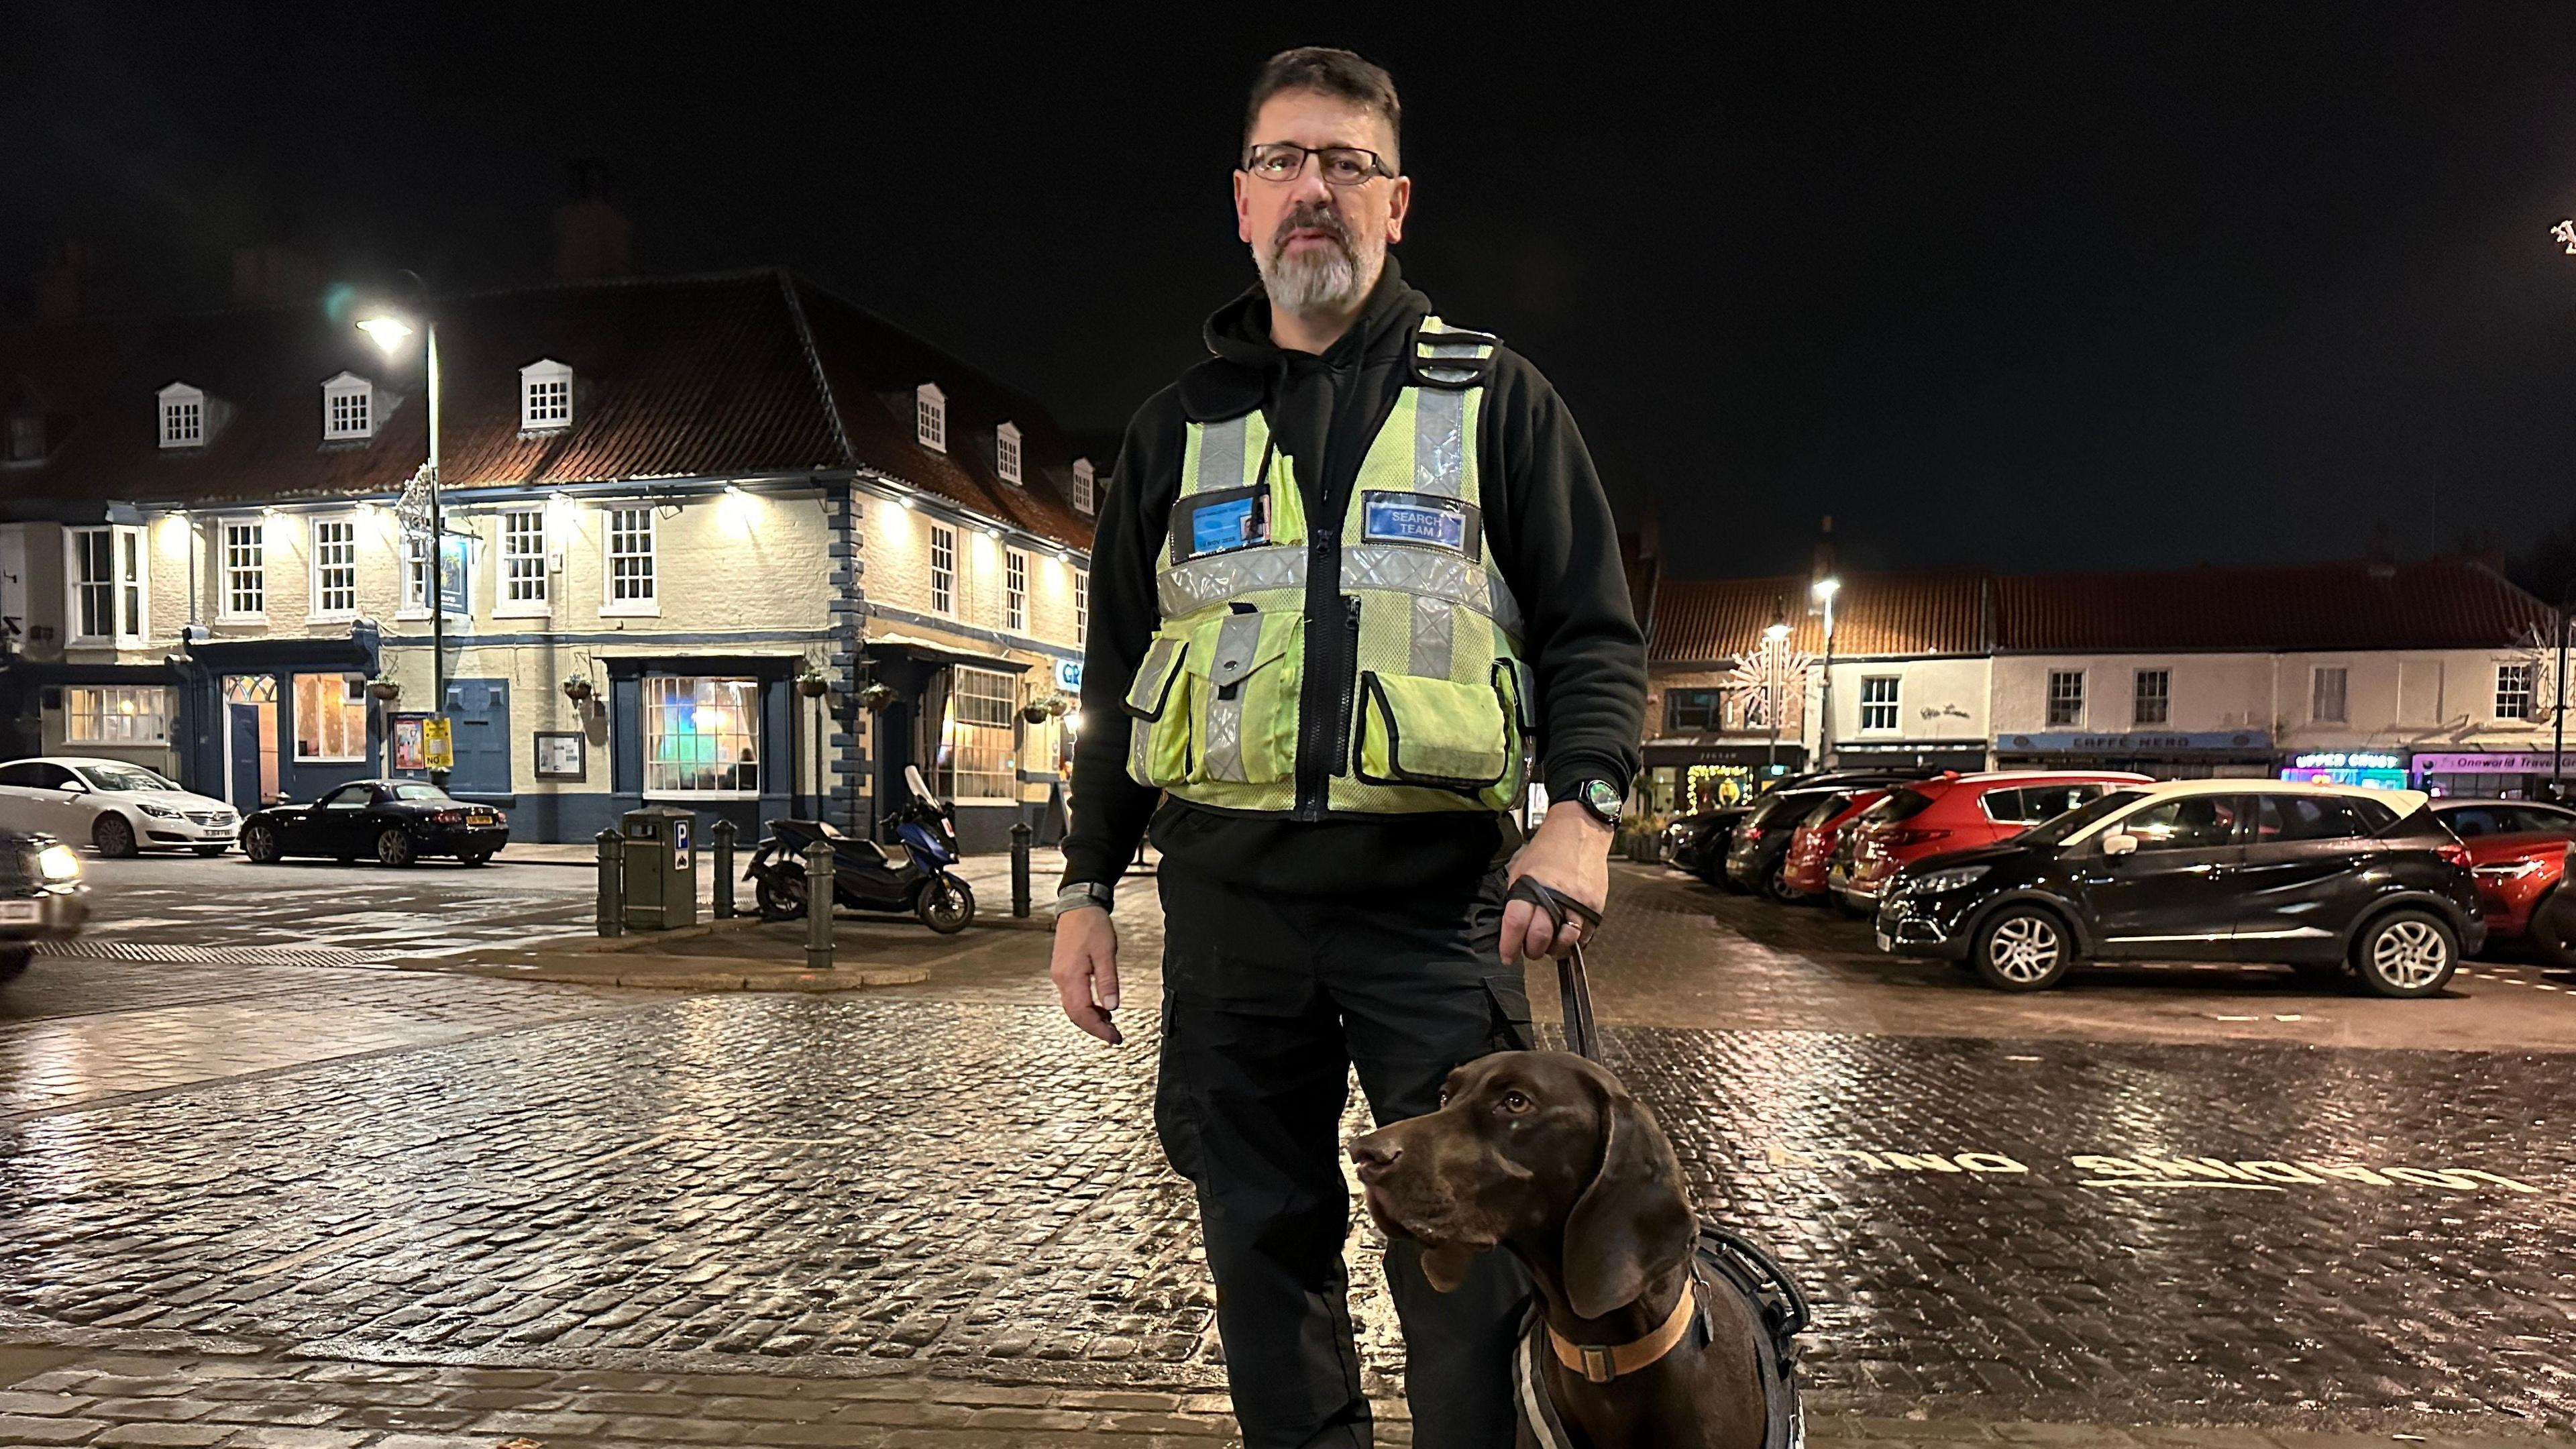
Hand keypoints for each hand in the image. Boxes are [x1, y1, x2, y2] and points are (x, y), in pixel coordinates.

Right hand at [1051, 905, 1123, 1044]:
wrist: (1078, 906)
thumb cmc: (1092, 925)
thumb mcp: (1106, 952)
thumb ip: (1108, 981)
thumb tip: (1111, 1007)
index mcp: (1070, 976)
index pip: (1082, 1013)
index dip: (1098, 1029)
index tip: (1114, 1037)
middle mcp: (1061, 979)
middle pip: (1075, 1014)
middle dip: (1094, 1028)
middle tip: (1114, 1036)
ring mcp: (1060, 975)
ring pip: (1073, 1007)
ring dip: (1090, 1018)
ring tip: (1110, 1023)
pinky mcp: (1063, 971)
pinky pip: (1072, 997)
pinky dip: (1086, 1007)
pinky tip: (1100, 1006)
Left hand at [1502, 804, 1612, 960]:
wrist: (1580, 831)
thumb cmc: (1548, 849)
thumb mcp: (1521, 870)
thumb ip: (1516, 898)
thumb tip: (1512, 927)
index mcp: (1532, 888)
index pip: (1516, 924)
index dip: (1509, 945)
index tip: (1507, 956)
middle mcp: (1556, 897)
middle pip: (1540, 937)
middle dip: (1532, 950)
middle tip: (1530, 950)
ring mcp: (1578, 903)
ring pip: (1565, 941)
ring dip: (1554, 950)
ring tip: (1550, 945)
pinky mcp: (1595, 906)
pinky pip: (1585, 936)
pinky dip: (1574, 941)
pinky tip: (1566, 935)